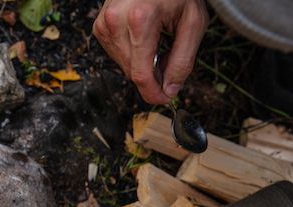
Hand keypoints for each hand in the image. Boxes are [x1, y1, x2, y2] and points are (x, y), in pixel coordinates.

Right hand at [92, 0, 208, 104]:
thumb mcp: (193, 22)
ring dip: (141, 63)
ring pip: (123, 66)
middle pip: (132, 72)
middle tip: (169, 59)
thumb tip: (171, 90)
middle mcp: (116, 22)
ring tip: (156, 42)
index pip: (141, 74)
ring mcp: (104, 24)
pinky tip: (142, 37)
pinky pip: (115, 54)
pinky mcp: (99, 26)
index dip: (154, 93)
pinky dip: (130, 53)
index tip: (165, 99)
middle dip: (152, 75)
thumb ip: (183, 60)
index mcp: (140, 20)